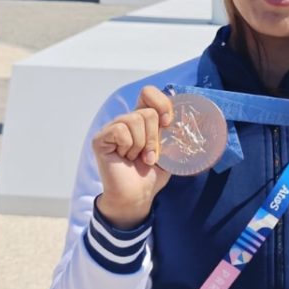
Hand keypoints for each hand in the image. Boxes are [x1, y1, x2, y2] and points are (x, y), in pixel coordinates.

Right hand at [92, 86, 173, 227]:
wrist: (137, 195)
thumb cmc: (150, 174)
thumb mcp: (168, 151)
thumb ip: (174, 133)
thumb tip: (187, 119)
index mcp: (142, 119)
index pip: (148, 93)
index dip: (161, 104)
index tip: (168, 123)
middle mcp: (126, 120)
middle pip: (146, 111)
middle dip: (153, 137)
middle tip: (149, 155)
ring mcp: (112, 128)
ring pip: (134, 119)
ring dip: (141, 144)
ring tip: (136, 158)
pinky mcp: (101, 138)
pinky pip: (120, 130)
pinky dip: (128, 146)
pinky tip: (124, 158)